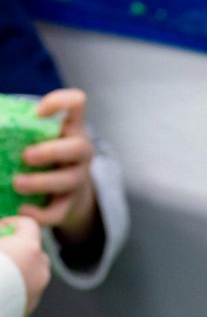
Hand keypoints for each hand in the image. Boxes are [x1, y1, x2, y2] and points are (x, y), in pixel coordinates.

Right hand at [0, 216, 50, 316]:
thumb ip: (0, 239)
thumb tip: (2, 242)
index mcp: (29, 248)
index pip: (29, 225)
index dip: (12, 223)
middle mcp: (40, 269)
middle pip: (35, 250)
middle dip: (19, 248)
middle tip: (1, 251)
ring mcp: (37, 290)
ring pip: (33, 273)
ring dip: (19, 269)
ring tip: (0, 272)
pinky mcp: (29, 308)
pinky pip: (26, 291)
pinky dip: (16, 287)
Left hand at [15, 89, 99, 238]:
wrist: (66, 194)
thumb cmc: (43, 155)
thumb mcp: (37, 136)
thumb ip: (16, 127)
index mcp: (70, 128)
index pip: (76, 103)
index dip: (60, 103)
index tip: (38, 113)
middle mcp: (80, 152)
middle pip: (78, 148)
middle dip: (51, 152)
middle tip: (26, 156)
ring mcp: (77, 179)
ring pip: (68, 181)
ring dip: (41, 182)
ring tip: (16, 183)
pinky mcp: (69, 205)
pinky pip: (59, 211)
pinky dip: (41, 213)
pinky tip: (22, 210)